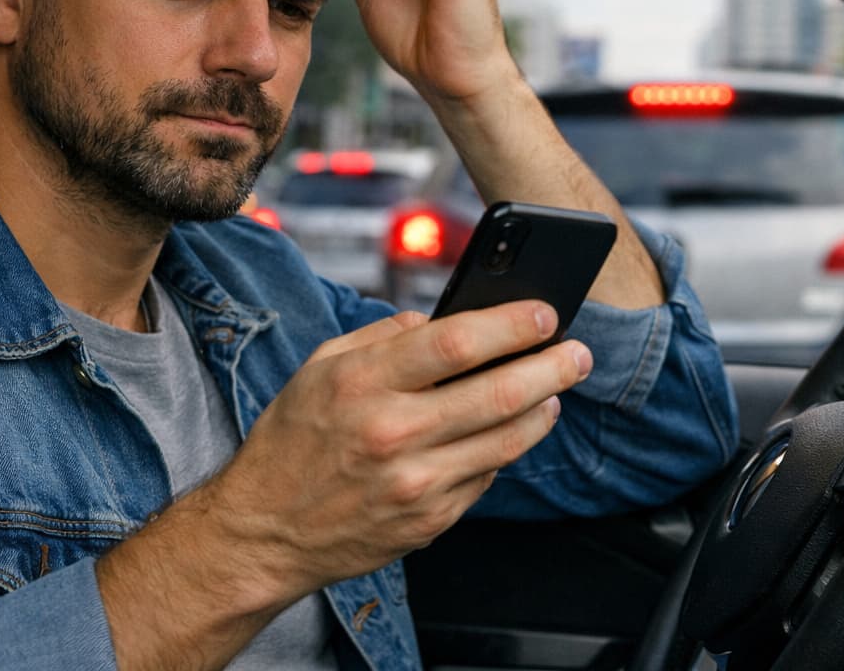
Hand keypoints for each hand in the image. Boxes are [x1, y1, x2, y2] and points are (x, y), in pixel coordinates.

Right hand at [210, 300, 591, 597]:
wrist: (265, 531)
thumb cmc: (294, 440)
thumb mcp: (321, 367)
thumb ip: (385, 335)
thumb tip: (446, 317)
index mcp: (362, 383)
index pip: (456, 342)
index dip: (511, 324)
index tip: (545, 312)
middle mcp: (391, 432)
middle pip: (498, 392)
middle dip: (552, 366)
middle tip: (578, 352)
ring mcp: (415, 483)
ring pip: (506, 440)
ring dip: (544, 409)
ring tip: (556, 389)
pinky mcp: (429, 521)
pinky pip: (487, 478)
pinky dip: (505, 449)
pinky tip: (511, 430)